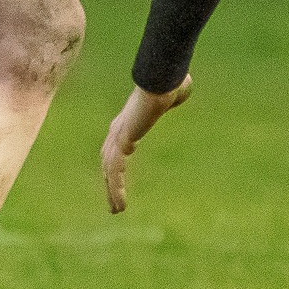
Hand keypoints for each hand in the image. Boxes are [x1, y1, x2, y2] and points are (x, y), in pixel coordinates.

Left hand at [101, 77, 192, 213]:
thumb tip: (182, 90)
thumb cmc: (170, 80)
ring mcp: (118, 134)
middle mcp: (118, 129)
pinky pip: (115, 168)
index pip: (115, 148)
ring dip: (112, 191)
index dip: (114, 165)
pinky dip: (115, 187)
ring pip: (109, 169)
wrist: (164, 77)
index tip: (116, 181)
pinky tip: (120, 202)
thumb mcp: (174, 92)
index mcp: (127, 120)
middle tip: (114, 204)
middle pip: (107, 161)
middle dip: (110, 182)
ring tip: (117, 211)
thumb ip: (173, 97)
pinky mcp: (123, 138)